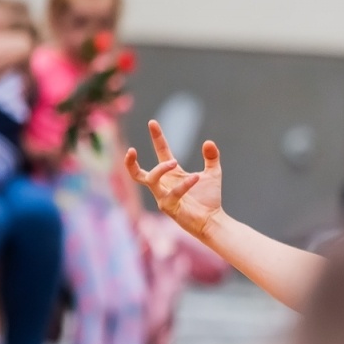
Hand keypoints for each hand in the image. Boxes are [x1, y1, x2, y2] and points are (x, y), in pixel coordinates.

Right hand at [125, 120, 223, 240]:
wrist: (213, 221)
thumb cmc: (209, 199)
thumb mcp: (213, 173)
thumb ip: (211, 158)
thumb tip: (209, 142)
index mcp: (171, 174)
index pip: (161, 152)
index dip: (156, 137)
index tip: (152, 122)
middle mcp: (163, 185)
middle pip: (138, 172)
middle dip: (130, 162)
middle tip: (132, 149)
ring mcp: (163, 196)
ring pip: (150, 180)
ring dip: (160, 169)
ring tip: (174, 161)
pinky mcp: (169, 208)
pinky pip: (172, 193)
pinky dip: (184, 184)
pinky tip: (196, 178)